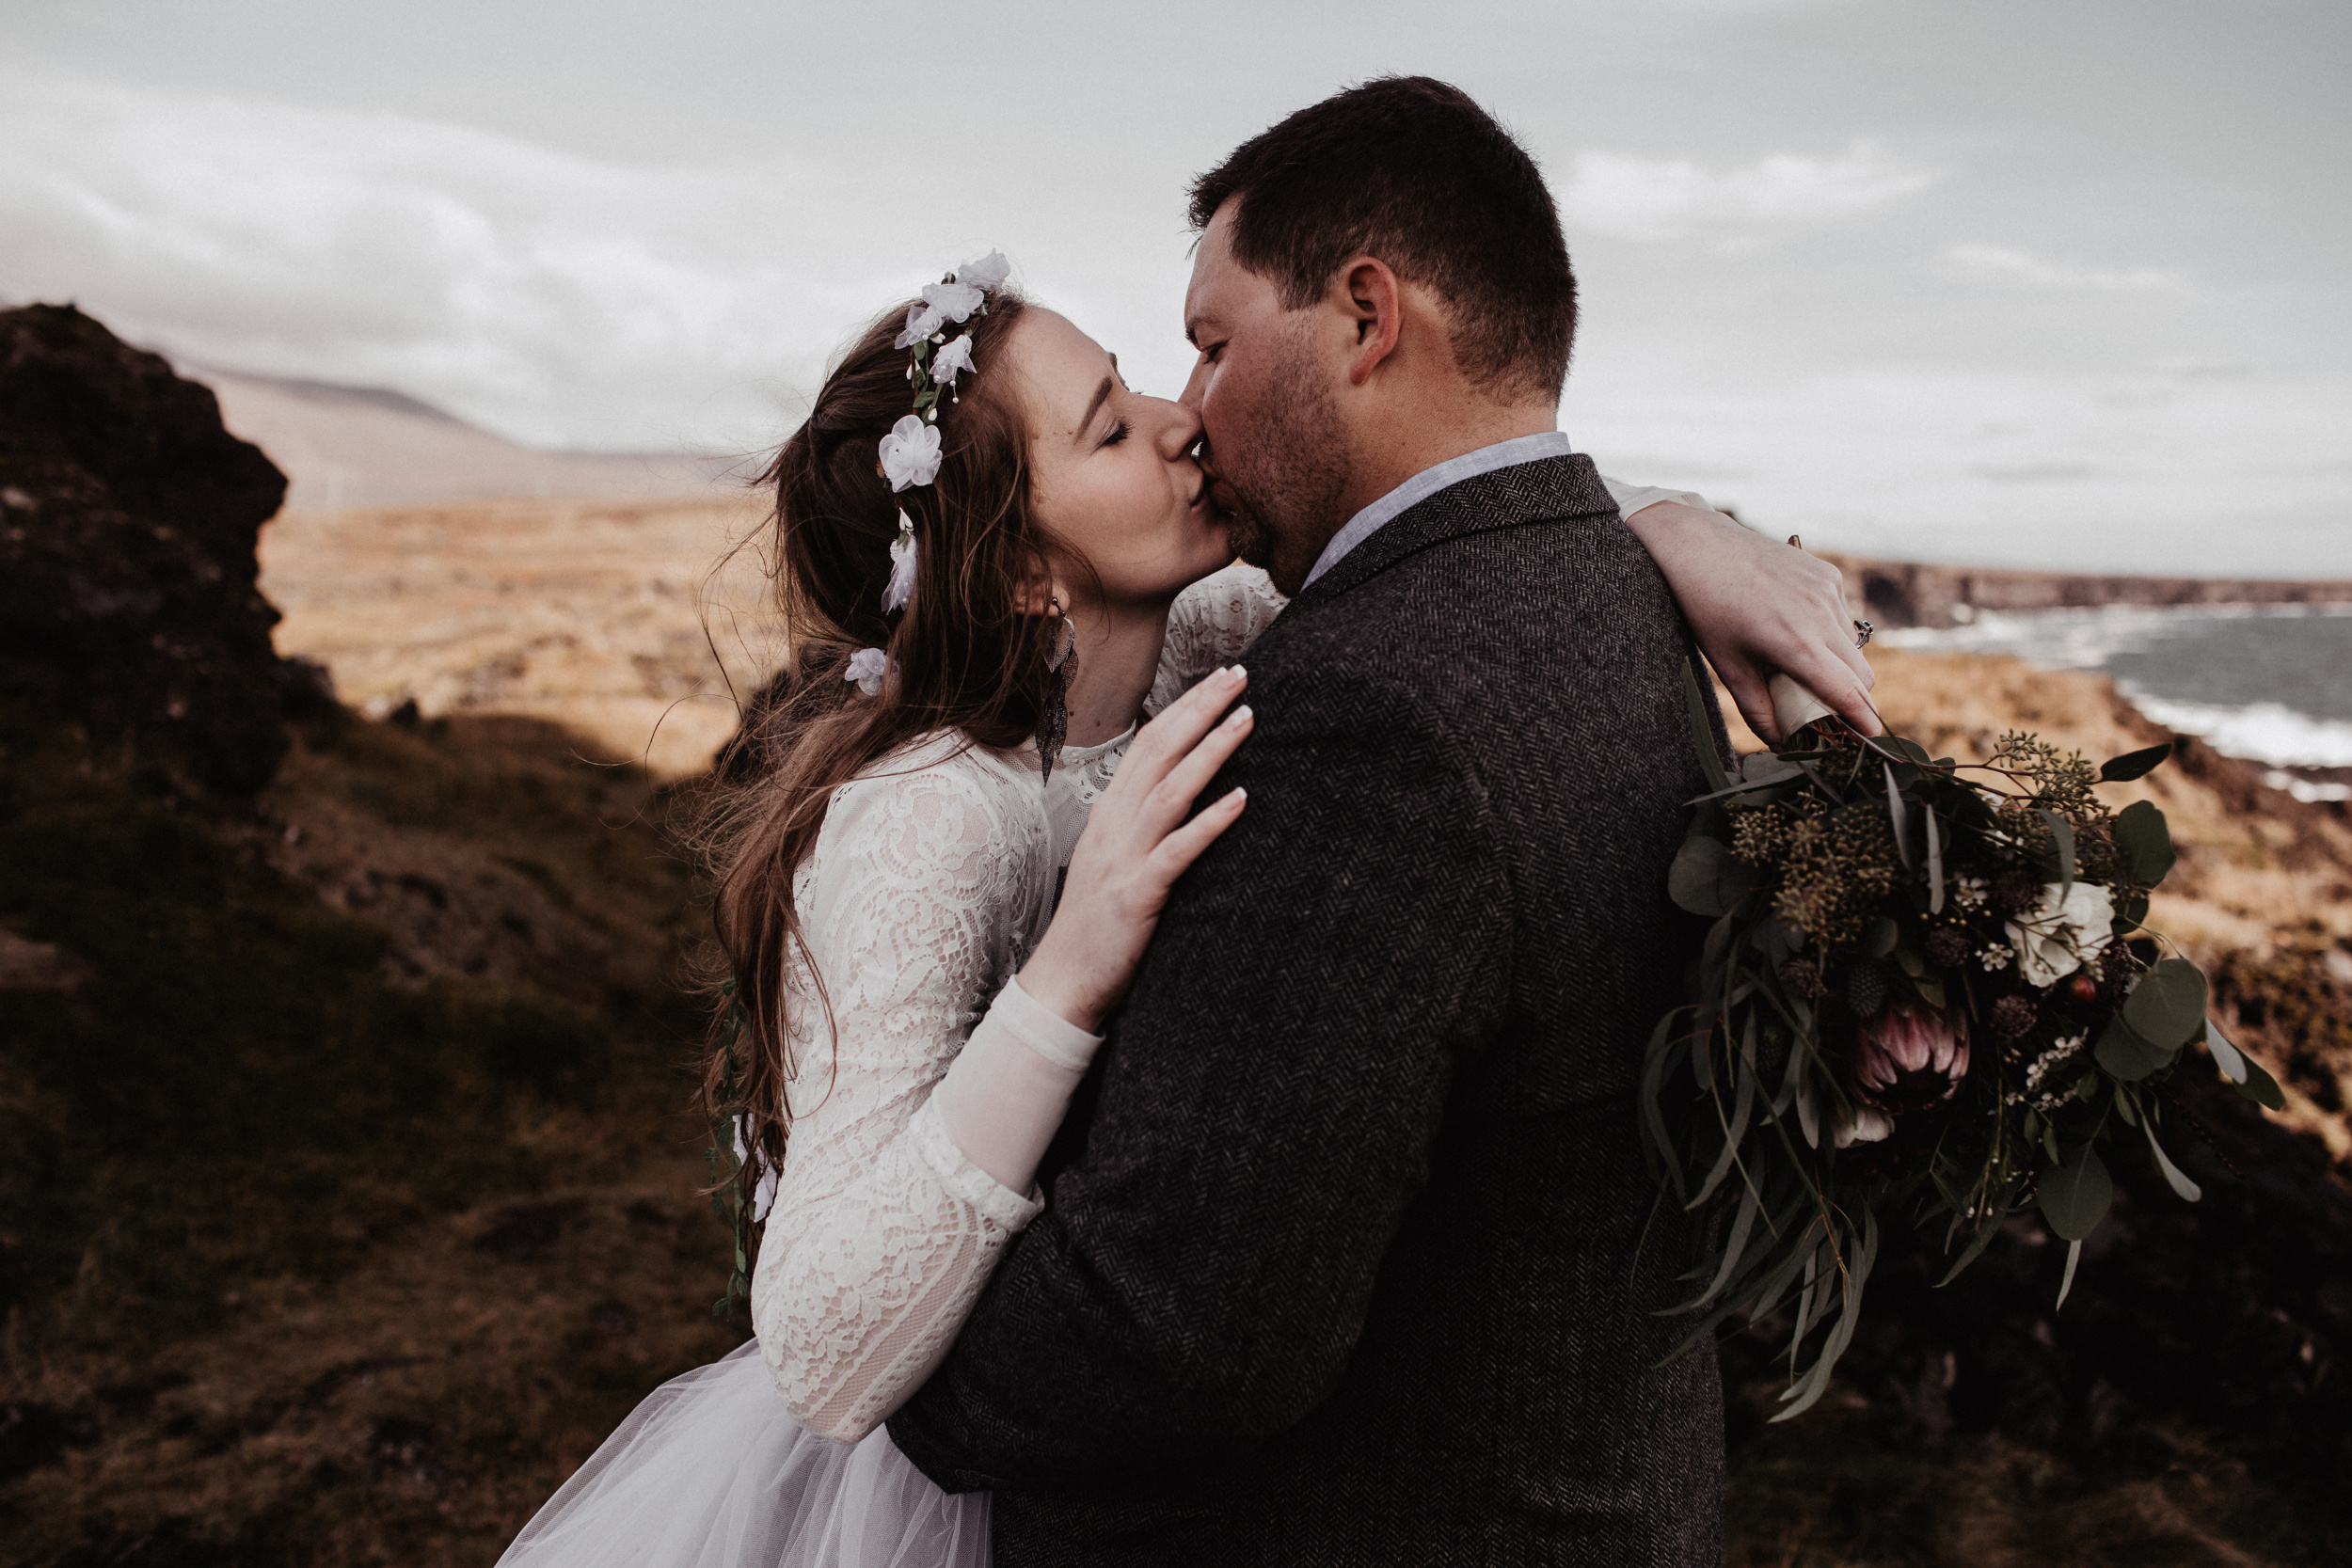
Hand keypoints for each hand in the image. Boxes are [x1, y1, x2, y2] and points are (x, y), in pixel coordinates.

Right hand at [1018, 665, 1253, 1033]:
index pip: (1148, 744)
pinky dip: (1210, 821)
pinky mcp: (1137, 895)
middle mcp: (1114, 826)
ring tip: (1247, 719)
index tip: (1219, 679)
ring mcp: (1123, 858)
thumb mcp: (1114, 861)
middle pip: (1159, 752)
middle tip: (1240, 675)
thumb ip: (1140, 826)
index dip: (1184, 707)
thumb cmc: (1095, 926)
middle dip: (1200, 709)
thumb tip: (1177, 794)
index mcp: (1109, 814)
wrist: (1061, 983)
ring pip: (1170, 790)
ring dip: (1211, 750)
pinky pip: (1178, 851)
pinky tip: (1242, 798)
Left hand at [1623, 502, 1879, 743]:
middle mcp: (1820, 616)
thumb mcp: (1728, 667)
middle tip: (1828, 709)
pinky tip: (1796, 625)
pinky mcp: (1828, 574)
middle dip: (1852, 699)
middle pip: (1861, 676)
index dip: (1863, 721)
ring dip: (1841, 665)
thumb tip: (1781, 744)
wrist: (1700, 547)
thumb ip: (1758, 712)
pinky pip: (1843, 617)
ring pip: (1854, 646)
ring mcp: (1828, 591)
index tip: (1870, 739)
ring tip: (1801, 664)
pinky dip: (1830, 632)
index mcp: (1795, 644)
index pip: (1848, 693)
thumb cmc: (1707, 610)